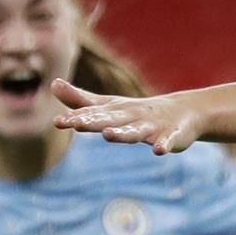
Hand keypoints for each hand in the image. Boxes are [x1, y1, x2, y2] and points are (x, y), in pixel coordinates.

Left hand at [49, 80, 203, 152]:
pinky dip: (164, 145)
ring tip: (109, 135)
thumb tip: (52, 84)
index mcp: (115, 111)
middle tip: (75, 124)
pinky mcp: (171, 136)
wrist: (183, 112)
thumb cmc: (139, 112)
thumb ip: (81, 100)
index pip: (92, 114)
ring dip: (123, 133)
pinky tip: (159, 151)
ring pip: (135, 131)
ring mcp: (152, 127)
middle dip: (93, 122)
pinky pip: (167, 142)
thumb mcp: (109, 106)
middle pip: (110, 121)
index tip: (58, 122)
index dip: (76, 118)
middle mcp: (131, 117)